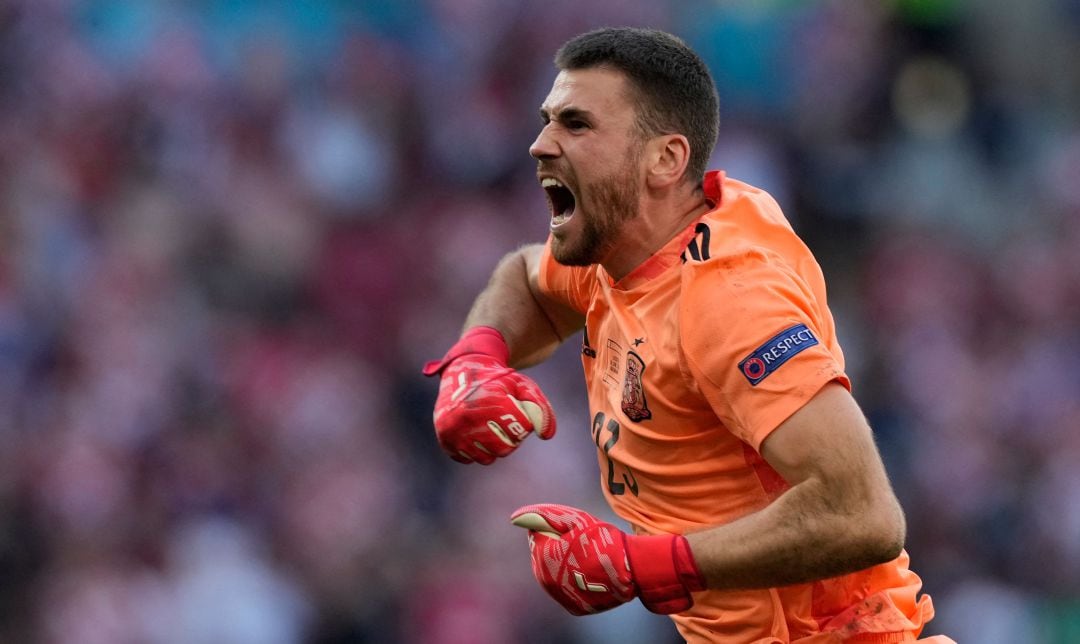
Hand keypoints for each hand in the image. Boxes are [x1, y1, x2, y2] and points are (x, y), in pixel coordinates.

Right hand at [422, 326, 554, 463]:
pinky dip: (472, 450)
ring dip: (491, 447)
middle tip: (502, 422)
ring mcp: (455, 430)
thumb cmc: (497, 381)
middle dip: (509, 438)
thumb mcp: (522, 386)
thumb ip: (541, 408)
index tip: (514, 410)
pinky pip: (467, 459)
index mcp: (492, 403)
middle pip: (504, 449)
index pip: (521, 430)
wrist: (461, 372)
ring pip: (486, 458)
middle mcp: (471, 417)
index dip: (522, 422)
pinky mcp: (445, 439)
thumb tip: (545, 435)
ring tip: (487, 427)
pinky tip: (472, 432)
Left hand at [510, 503, 705, 615]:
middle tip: (583, 544)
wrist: (632, 571)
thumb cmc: (604, 540)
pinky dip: (573, 580)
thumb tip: (514, 517)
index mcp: (543, 556)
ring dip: (564, 564)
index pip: (537, 534)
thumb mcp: (575, 519)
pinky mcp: (573, 607)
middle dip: (557, 547)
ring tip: (588, 559)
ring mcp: (559, 596)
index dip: (556, 528)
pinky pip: (565, 588)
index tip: (575, 530)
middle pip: (542, 555)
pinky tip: (590, 573)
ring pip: (552, 573)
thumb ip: (544, 516)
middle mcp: (545, 580)